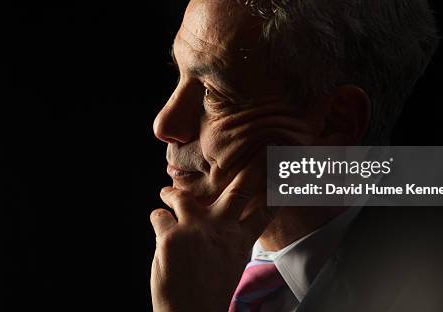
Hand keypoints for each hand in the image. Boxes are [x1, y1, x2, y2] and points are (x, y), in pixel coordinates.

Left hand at [150, 149, 275, 311]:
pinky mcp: (169, 235)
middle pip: (239, 189)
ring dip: (172, 192)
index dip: (277, 188)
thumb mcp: (231, 263)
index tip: (286, 169)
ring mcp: (195, 229)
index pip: (266, 209)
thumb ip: (231, 235)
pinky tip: (159, 227)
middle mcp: (220, 230)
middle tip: (259, 150)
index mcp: (239, 240)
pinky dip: (157, 219)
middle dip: (251, 168)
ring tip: (166, 192)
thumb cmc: (209, 291)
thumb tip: (223, 215)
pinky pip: (158, 215)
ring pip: (182, 195)